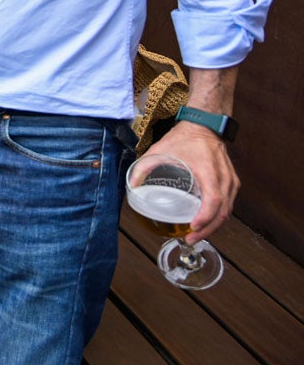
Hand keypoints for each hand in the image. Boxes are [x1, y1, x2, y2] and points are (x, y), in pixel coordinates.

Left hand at [142, 122, 238, 242]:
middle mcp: (225, 178)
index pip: (214, 199)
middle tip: (191, 239)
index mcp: (209, 171)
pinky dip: (218, 217)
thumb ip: (144, 166)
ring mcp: (231, 181)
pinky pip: (229, 205)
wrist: (204, 125)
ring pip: (229, 211)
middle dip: (209, 229)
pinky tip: (205, 224)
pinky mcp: (232, 183)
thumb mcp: (160, 149)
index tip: (193, 227)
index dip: (205, 217)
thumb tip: (133, 185)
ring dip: (214, 226)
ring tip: (197, 235)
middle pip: (224, 211)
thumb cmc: (184, 138)